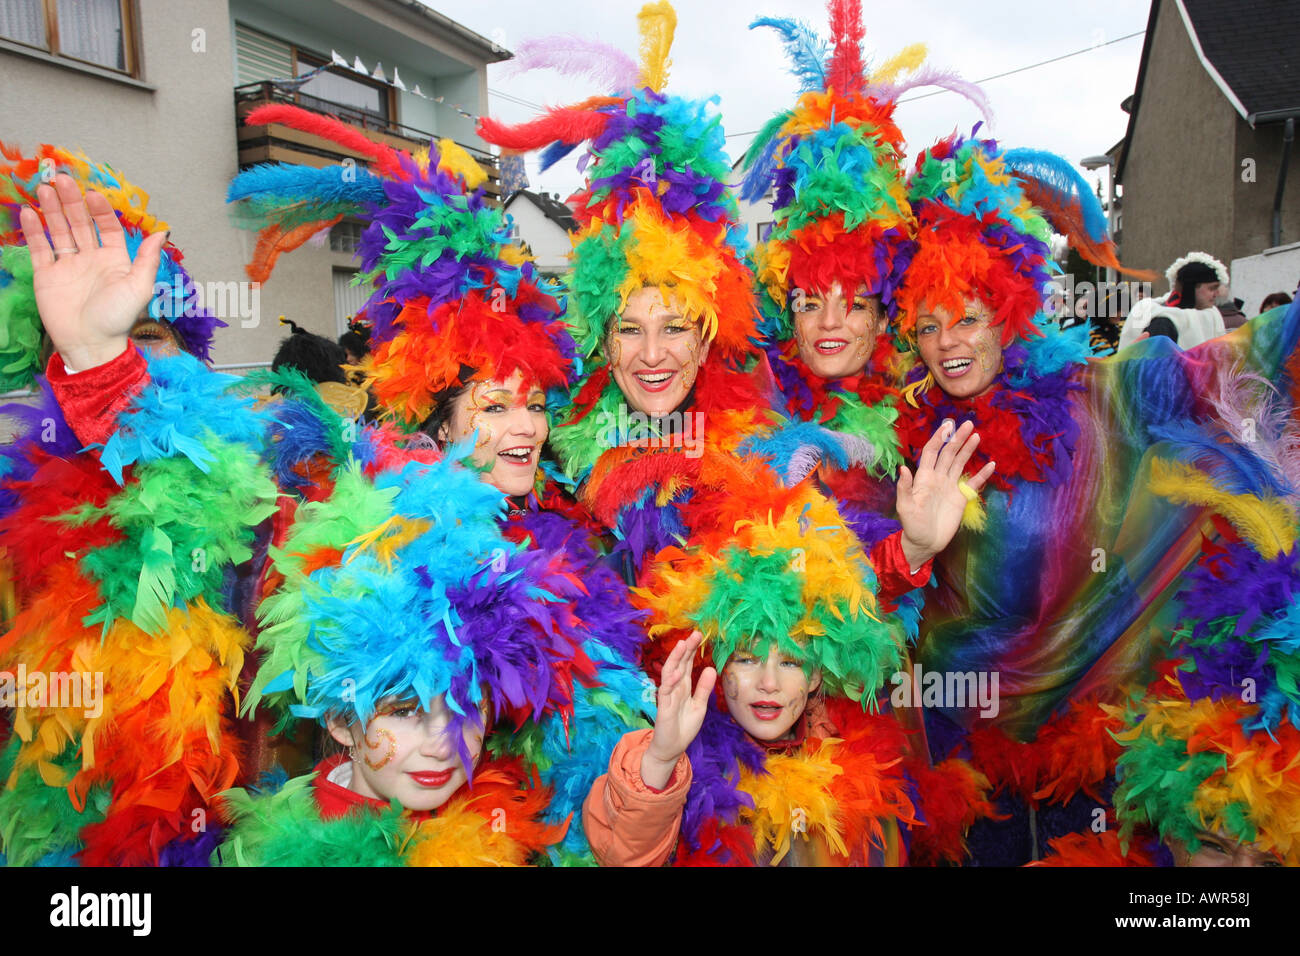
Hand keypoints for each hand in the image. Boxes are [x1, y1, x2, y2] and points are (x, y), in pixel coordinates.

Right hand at [18, 173, 165, 370]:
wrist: (90, 344)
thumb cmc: (117, 318)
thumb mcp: (138, 286)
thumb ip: (147, 258)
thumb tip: (162, 231)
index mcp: (114, 259)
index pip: (106, 227)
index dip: (100, 210)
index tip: (92, 195)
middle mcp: (90, 258)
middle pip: (79, 223)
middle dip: (71, 202)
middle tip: (61, 179)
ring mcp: (67, 265)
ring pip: (58, 230)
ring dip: (51, 210)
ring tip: (44, 189)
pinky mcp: (47, 275)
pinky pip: (40, 248)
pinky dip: (34, 231)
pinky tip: (29, 212)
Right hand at [641, 630, 715, 789]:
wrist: (672, 749)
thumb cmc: (684, 727)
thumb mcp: (699, 706)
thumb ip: (703, 688)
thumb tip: (710, 668)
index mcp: (683, 687)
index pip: (686, 664)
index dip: (692, 650)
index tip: (699, 636)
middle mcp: (674, 688)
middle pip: (679, 664)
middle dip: (686, 649)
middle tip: (695, 634)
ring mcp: (668, 696)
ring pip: (670, 672)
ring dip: (676, 658)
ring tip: (682, 644)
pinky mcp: (664, 707)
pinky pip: (666, 691)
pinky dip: (671, 680)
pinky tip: (677, 671)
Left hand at [896, 419, 995, 567]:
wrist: (925, 542)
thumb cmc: (912, 525)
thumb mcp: (905, 507)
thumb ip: (905, 488)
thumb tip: (903, 468)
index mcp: (924, 477)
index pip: (931, 452)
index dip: (938, 438)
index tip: (947, 426)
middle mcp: (938, 477)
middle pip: (948, 454)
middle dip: (957, 439)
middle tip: (968, 424)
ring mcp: (950, 486)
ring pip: (960, 463)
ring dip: (968, 450)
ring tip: (976, 436)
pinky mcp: (961, 497)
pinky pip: (974, 483)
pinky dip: (982, 474)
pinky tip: (991, 465)